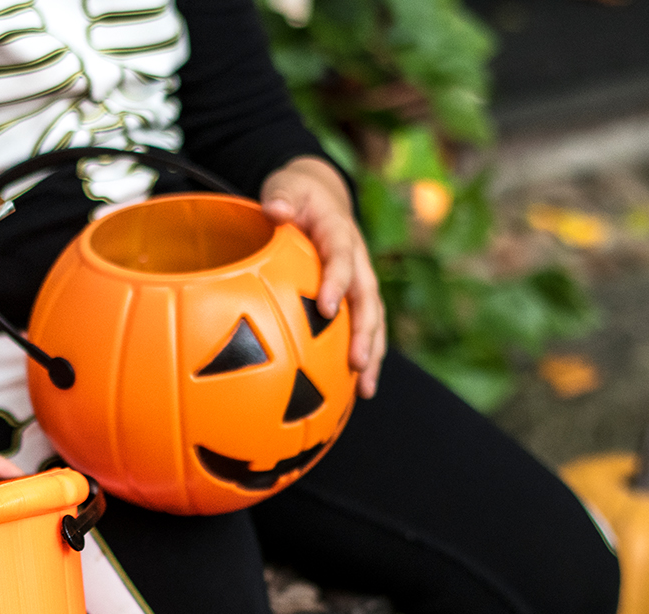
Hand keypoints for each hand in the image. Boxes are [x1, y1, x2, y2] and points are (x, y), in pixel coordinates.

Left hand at [260, 156, 386, 398]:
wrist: (320, 197)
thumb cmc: (296, 196)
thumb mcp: (285, 187)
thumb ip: (281, 196)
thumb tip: (276, 208)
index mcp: (339, 232)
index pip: (341, 256)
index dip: (337, 281)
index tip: (327, 308)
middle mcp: (357, 259)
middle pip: (367, 297)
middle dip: (364, 331)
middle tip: (355, 362)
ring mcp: (360, 280)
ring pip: (373, 318)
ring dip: (372, 353)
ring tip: (366, 388)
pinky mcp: (356, 298)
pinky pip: (364, 329)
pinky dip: (364, 358)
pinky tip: (356, 391)